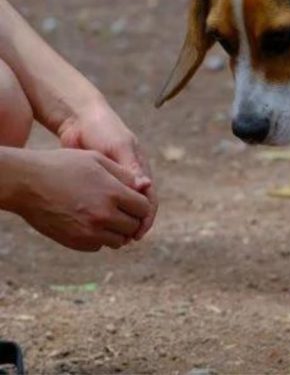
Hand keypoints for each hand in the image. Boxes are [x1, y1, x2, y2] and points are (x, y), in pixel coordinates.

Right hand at [10, 149, 153, 251]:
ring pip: (118, 241)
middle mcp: (104, 215)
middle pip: (133, 226)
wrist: (27, 182)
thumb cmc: (63, 165)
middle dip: (131, 219)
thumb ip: (125, 175)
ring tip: (108, 218)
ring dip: (117, 231)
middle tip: (123, 211)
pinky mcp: (75, 242)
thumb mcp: (97, 160)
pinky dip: (99, 238)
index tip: (134, 201)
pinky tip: (91, 224)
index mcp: (113, 193)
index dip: (141, 204)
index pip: (143, 208)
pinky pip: (98, 246)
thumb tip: (145, 186)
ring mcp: (89, 231)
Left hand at [57, 97, 157, 238]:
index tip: (138, 233)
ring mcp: (114, 182)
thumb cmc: (103, 129)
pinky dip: (103, 216)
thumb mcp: (119, 147)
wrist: (79, 119)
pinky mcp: (98, 184)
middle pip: (137, 208)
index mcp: (140, 170)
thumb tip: (146, 188)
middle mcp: (130, 179)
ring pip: (121, 209)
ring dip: (118, 223)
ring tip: (110, 238)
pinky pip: (104, 205)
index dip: (147, 218)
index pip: (150, 200)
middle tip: (123, 241)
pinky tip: (94, 226)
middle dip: (133, 225)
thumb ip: (132, 167)